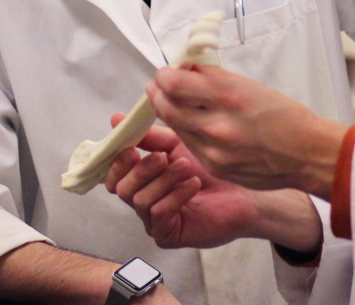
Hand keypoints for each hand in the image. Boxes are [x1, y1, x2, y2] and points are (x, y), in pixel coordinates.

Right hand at [105, 118, 263, 247]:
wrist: (241, 192)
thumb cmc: (209, 168)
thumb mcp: (177, 145)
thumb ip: (149, 136)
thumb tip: (116, 119)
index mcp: (141, 181)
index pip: (113, 176)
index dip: (117, 163)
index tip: (132, 149)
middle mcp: (143, 201)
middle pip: (121, 188)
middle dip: (142, 169)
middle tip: (163, 157)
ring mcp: (153, 221)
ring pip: (140, 200)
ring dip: (164, 180)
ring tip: (185, 167)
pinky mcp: (167, 235)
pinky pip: (158, 214)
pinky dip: (175, 195)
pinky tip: (194, 184)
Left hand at [147, 64, 347, 198]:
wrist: (307, 154)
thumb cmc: (285, 116)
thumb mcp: (251, 87)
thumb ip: (216, 80)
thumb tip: (190, 69)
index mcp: (229, 95)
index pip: (174, 83)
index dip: (164, 76)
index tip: (166, 72)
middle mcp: (217, 123)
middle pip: (167, 106)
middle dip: (158, 92)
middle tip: (158, 85)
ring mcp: (213, 149)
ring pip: (175, 126)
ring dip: (169, 112)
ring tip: (170, 102)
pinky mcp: (214, 166)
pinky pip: (190, 145)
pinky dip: (186, 131)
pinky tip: (193, 124)